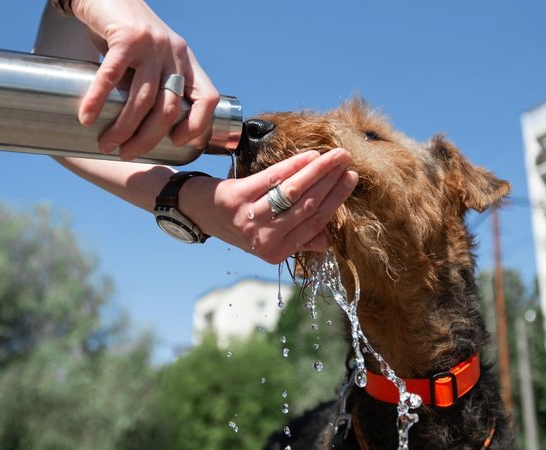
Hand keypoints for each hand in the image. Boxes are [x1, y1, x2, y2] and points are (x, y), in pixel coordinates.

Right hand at [70, 0, 219, 159]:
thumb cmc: (123, 32)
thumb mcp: (150, 58)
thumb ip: (152, 84)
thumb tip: (141, 128)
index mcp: (185, 61)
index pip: (208, 98)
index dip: (198, 125)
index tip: (176, 142)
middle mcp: (174, 52)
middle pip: (168, 108)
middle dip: (147, 138)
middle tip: (126, 153)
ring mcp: (153, 44)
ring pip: (142, 99)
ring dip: (123, 127)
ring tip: (107, 143)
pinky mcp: (127, 36)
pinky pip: (112, 77)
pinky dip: (97, 100)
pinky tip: (87, 117)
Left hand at [181, 149, 357, 263]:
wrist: (195, 210)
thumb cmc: (238, 221)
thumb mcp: (266, 237)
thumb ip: (297, 239)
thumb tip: (326, 240)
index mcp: (275, 253)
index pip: (314, 224)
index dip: (335, 200)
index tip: (350, 179)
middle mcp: (262, 240)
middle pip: (307, 206)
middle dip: (331, 181)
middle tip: (346, 161)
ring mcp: (249, 219)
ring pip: (292, 192)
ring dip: (317, 170)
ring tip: (333, 155)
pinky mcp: (236, 198)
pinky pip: (272, 179)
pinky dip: (294, 165)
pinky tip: (309, 156)